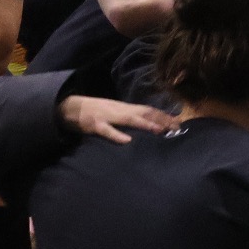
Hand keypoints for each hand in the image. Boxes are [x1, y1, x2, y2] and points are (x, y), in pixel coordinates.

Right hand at [57, 95, 180, 143]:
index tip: (179, 122)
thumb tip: (147, 123)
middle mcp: (119, 109)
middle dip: (160, 119)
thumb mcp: (114, 112)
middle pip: (144, 113)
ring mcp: (107, 116)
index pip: (148, 110)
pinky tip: (127, 140)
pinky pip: (107, 130)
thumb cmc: (94, 112)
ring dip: (145, 124)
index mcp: (124, 108)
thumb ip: (129, 117)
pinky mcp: (95, 125)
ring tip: (159, 130)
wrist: (69, 107)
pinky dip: (117, 135)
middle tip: (176, 127)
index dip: (163, 115)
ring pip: (129, 119)